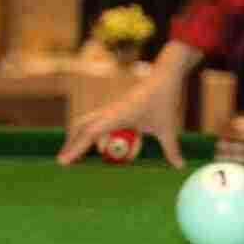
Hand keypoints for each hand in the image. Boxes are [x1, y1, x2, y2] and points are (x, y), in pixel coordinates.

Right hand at [58, 73, 186, 167]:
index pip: (90, 133)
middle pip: (81, 127)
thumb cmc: (165, 101)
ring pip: (88, 122)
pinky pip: (98, 121)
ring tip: (73, 156)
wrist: (165, 76)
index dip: (76, 148)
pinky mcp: (116, 107)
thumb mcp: (168, 128)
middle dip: (71, 144)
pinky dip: (92, 131)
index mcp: (117, 116)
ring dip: (80, 137)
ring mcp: (112, 108)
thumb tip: (180, 166)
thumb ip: (171, 149)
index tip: (64, 162)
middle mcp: (110, 112)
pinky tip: (95, 144)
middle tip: (63, 162)